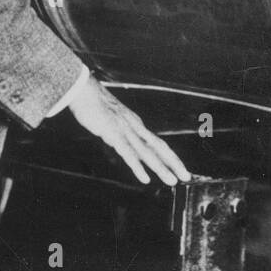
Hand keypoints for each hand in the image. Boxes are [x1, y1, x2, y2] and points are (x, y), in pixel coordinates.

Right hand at [65, 75, 190, 185]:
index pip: (158, 143)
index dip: (170, 156)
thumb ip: (119, 133)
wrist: (84, 90)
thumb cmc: (94, 104)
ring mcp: (126, 131)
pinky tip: (145, 179)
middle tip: (186, 176)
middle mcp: (136, 128)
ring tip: (172, 180)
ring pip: (148, 153)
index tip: (179, 168)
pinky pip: (128, 153)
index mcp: (136, 125)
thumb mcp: (111, 120)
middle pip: (159, 147)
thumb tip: (123, 145)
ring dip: (161, 168)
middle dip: (174, 163)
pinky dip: (138, 167)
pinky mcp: (113, 134)